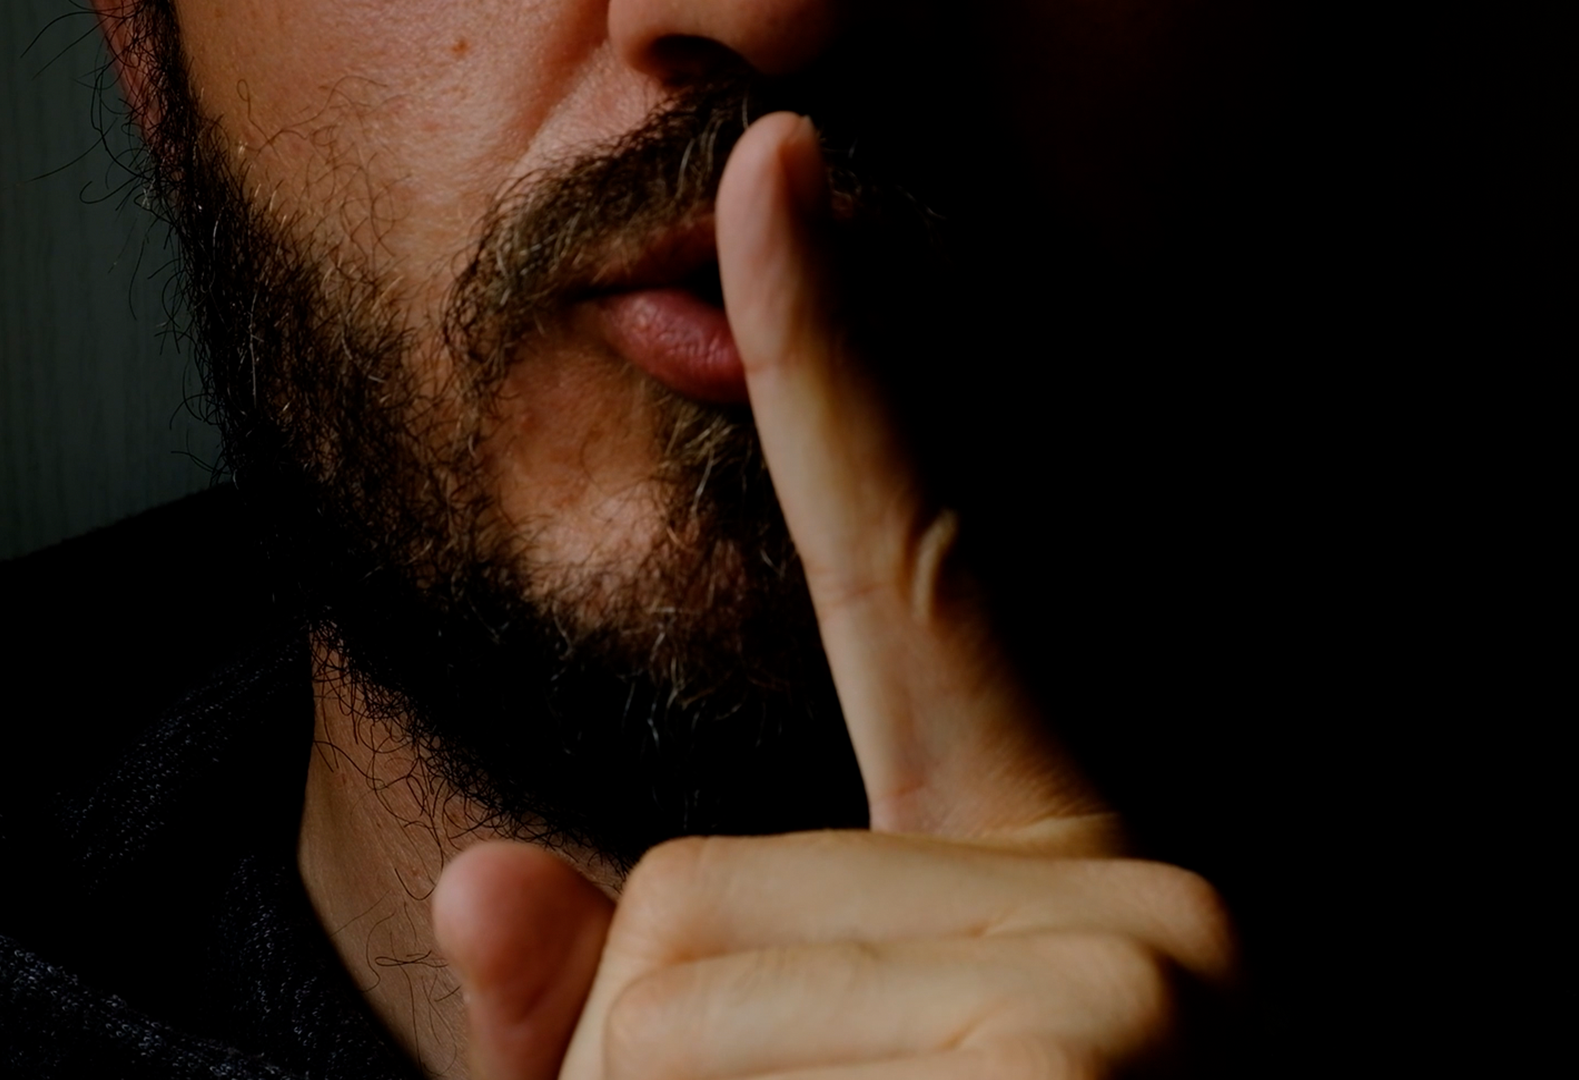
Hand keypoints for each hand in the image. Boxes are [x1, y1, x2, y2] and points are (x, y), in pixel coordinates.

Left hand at [432, 114, 1236, 1079]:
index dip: (847, 369)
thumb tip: (487, 880)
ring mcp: (1146, 973)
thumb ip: (654, 999)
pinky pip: (703, 1072)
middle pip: (683, 904)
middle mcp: (1145, 893)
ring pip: (666, 997)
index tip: (783, 184)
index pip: (926, 570)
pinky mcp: (1104, 1040)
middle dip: (679, 1077)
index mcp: (1076, 883)